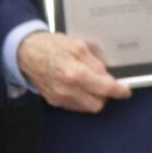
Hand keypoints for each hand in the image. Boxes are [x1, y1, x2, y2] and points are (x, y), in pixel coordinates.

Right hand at [16, 31, 131, 113]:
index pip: (104, 88)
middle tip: (104, 82)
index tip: (125, 90)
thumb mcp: (78, 45)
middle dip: (104, 94)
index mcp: (74, 73)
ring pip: (87, 107)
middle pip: (98, 103)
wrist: (26, 52)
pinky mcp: (54, 101)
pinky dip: (82, 98)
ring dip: (93, 97)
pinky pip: (76, 105)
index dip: (118, 90)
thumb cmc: (51, 46)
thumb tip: (108, 76)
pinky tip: (79, 86)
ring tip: (89, 82)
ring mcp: (59, 98)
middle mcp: (66, 90)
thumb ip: (96, 62)